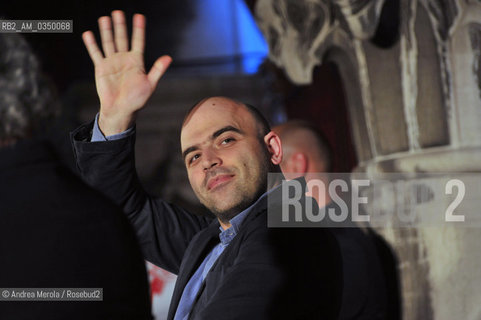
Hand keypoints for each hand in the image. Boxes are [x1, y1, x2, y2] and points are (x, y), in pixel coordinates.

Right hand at [82, 10, 171, 134]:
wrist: (121, 110)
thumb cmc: (137, 99)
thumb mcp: (150, 84)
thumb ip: (158, 70)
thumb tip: (168, 57)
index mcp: (137, 61)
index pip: (138, 41)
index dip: (139, 29)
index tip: (139, 16)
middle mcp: (124, 59)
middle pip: (122, 38)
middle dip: (120, 26)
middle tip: (118, 12)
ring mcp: (112, 62)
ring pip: (109, 43)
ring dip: (106, 31)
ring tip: (104, 18)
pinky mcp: (101, 68)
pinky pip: (96, 53)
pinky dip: (92, 44)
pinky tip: (88, 34)